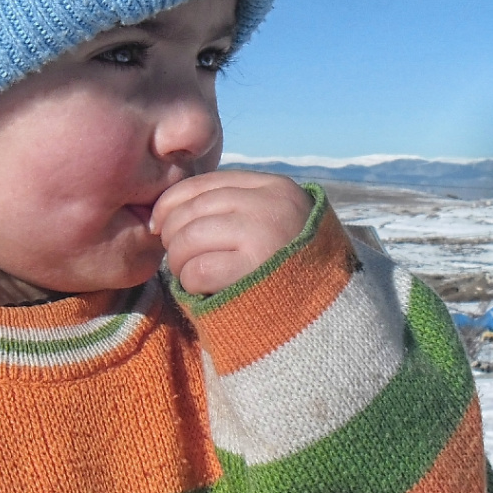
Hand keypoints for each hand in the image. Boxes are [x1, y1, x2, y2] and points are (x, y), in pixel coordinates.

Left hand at [151, 170, 313, 294]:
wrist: (332, 309)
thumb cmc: (294, 266)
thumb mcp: (276, 219)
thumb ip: (238, 206)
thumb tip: (173, 206)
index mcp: (273, 187)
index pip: (205, 183)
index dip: (172, 203)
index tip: (160, 224)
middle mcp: (269, 205)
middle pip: (192, 210)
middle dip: (173, 235)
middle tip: (177, 256)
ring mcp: (263, 236)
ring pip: (189, 239)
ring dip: (180, 261)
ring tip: (191, 274)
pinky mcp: (254, 272)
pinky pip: (197, 271)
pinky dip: (190, 283)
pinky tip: (203, 290)